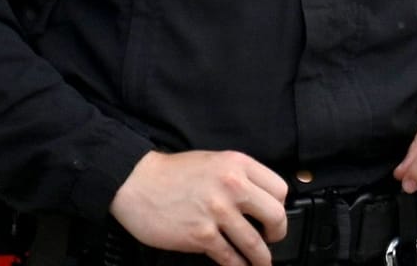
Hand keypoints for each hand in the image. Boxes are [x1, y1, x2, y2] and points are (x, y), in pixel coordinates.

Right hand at [109, 150, 288, 265]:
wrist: (136, 183)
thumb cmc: (172, 173)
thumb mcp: (215, 161)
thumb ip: (239, 176)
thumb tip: (259, 199)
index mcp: (238, 165)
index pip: (279, 188)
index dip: (280, 206)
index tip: (275, 215)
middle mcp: (233, 186)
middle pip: (275, 215)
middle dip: (278, 232)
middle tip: (273, 238)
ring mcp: (217, 212)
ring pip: (254, 242)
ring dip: (261, 257)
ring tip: (263, 262)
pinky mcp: (201, 236)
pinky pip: (229, 257)